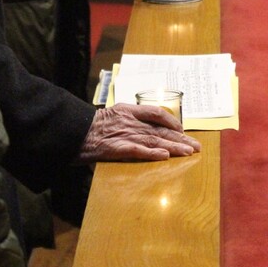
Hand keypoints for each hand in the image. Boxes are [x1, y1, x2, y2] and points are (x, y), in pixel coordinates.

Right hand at [78, 103, 200, 161]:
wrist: (70, 130)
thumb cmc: (89, 126)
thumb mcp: (112, 115)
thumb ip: (128, 119)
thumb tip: (146, 128)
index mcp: (128, 110)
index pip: (156, 113)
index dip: (172, 122)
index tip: (183, 131)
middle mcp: (129, 120)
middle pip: (160, 129)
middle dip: (180, 138)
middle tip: (196, 146)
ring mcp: (123, 134)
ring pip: (154, 140)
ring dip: (173, 147)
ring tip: (188, 152)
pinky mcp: (116, 147)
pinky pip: (137, 150)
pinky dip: (152, 153)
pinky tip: (164, 156)